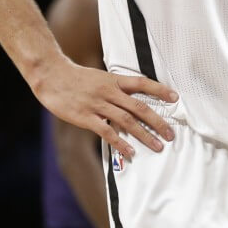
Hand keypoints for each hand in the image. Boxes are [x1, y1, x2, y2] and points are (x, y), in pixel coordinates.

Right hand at [36, 60, 177, 161]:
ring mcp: (98, 105)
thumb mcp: (98, 77)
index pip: (142, 83)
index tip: (175, 98)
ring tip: (157, 146)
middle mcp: (109, 92)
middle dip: (157, 121)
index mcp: (113, 80)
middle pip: (139, 107)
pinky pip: (107, 132)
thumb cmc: (75, 77)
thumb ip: (114, 87)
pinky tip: (131, 152)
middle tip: (170, 134)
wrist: (52, 76)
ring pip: (127, 121)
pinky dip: (121, 143)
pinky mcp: (86, 117)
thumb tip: (130, 98)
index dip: (159, 90)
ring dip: (144, 135)